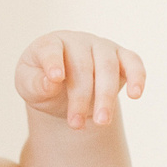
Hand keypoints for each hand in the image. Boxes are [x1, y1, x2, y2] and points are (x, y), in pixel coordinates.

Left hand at [16, 30, 145, 128]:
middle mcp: (78, 41)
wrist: (64, 90)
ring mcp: (101, 47)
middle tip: (75, 125)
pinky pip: (133, 62)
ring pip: (108, 66)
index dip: (53, 62)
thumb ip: (35, 84)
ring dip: (105, 96)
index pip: (51, 49)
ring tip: (101, 122)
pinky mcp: (122, 57)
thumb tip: (49, 82)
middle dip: (80, 97)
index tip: (55, 79)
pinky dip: (137, 76)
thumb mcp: (29, 87)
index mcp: (50, 44)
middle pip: (82, 65)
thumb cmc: (43, 85)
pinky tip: (135, 94)